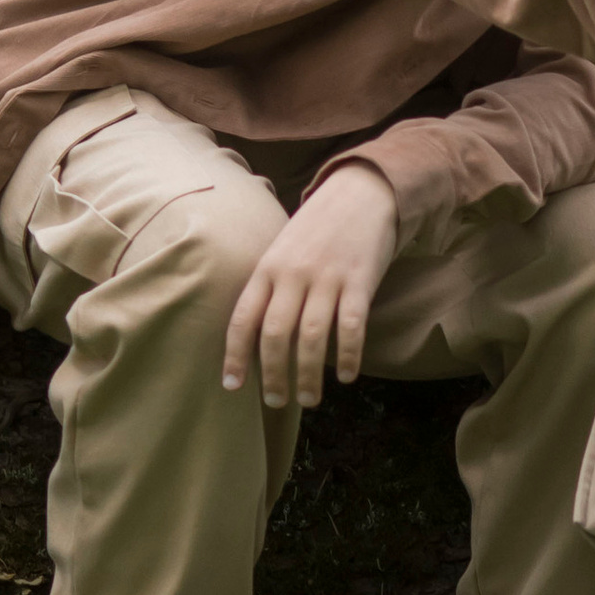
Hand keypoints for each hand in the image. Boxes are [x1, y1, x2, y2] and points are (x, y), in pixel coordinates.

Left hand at [221, 167, 399, 411]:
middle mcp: (293, 274)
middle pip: (274, 334)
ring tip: (309, 399)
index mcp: (268, 267)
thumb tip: (258, 337)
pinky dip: (348, 355)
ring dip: (308, 374)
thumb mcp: (283, 249)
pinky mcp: (360, 280)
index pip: (243, 318)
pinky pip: (351, 327)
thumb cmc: (318, 228)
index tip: (232, 386)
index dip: (235, 356)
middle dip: (273, 375)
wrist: (362, 192)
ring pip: (311, 337)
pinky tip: (348, 376)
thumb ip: (270, 286)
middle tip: (277, 402)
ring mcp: (327, 277)